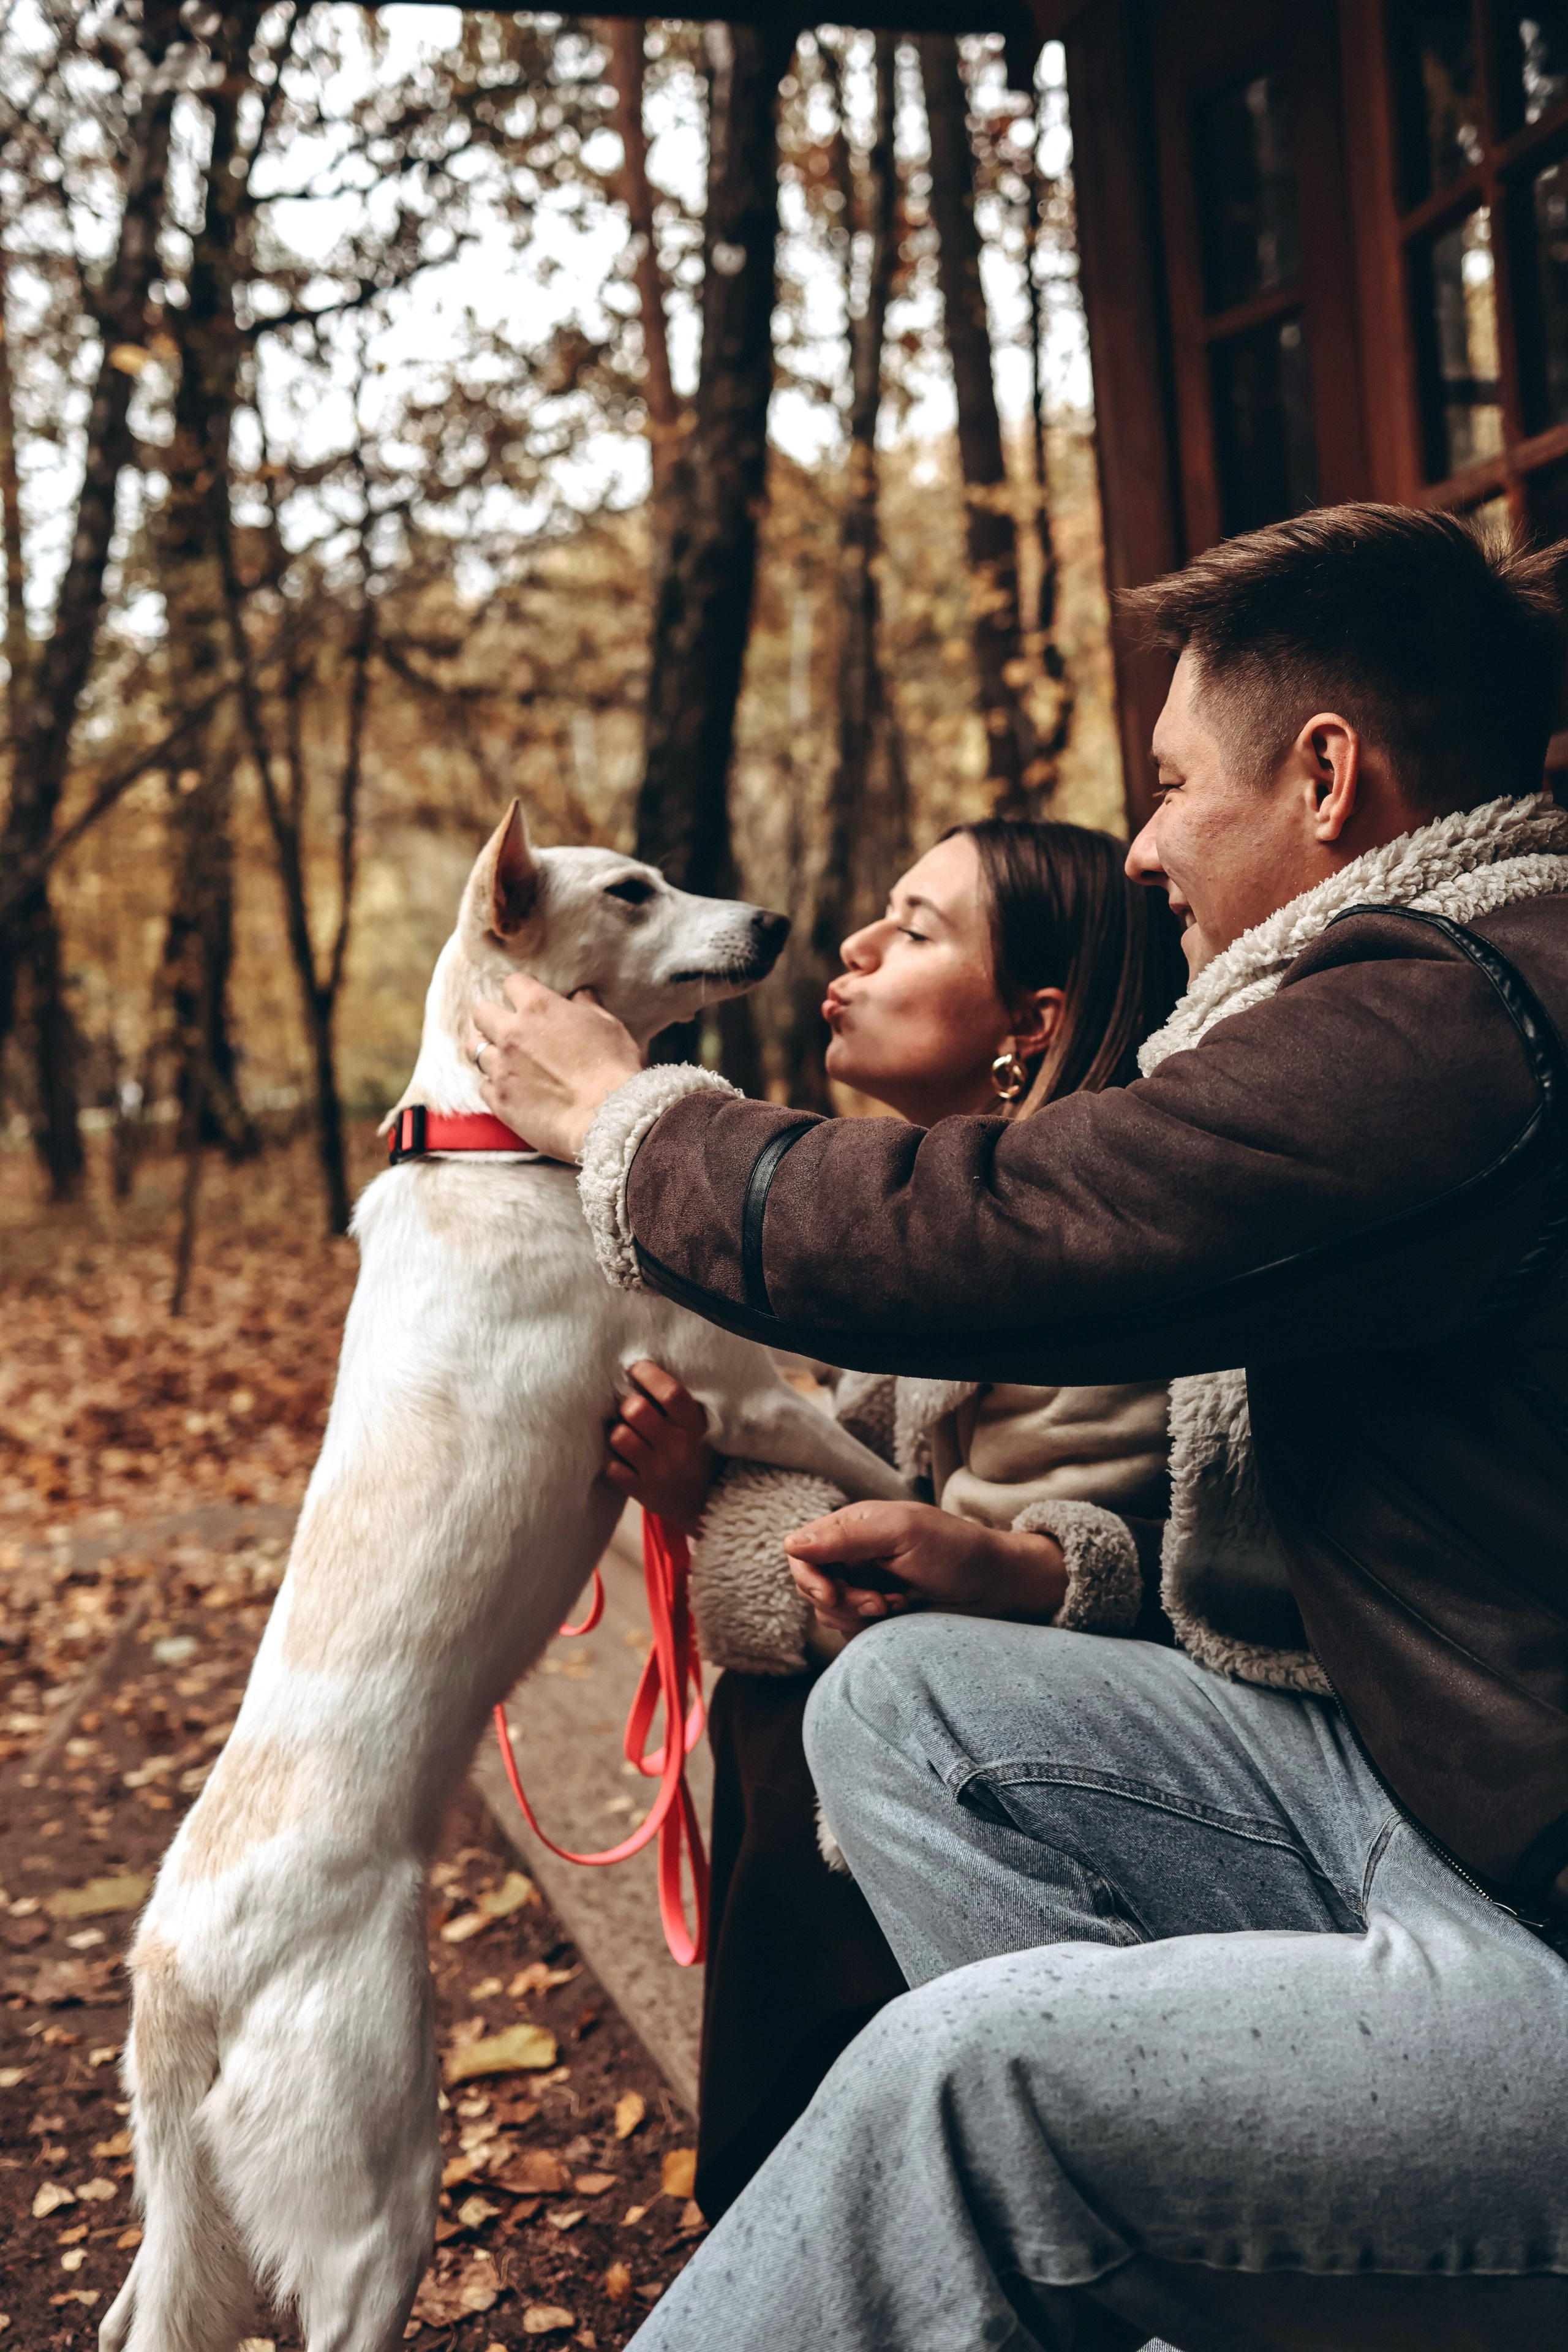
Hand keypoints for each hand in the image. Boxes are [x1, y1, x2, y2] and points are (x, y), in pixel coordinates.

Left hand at [469, 976, 640, 1161]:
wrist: (608, 1119)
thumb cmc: (615, 1070)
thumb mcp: (609, 1027)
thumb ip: (588, 1007)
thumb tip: (579, 995)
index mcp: (539, 1008)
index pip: (513, 983)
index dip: (521, 990)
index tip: (528, 1000)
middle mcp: (512, 1034)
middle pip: (481, 1013)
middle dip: (492, 1017)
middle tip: (508, 1029)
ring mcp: (501, 1069)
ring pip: (474, 1050)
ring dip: (489, 1051)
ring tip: (505, 1060)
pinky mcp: (500, 1101)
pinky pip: (483, 1086)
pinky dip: (495, 1086)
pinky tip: (513, 1089)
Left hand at [606, 1361, 715, 1534]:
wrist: (704, 1504)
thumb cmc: (693, 1453)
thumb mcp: (697, 1428)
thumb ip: (674, 1406)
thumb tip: (636, 1373)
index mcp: (695, 1427)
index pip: (670, 1393)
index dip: (648, 1375)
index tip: (637, 1368)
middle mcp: (678, 1449)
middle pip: (636, 1411)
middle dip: (627, 1403)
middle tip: (630, 1407)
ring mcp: (659, 1473)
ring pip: (619, 1436)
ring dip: (618, 1431)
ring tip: (627, 1434)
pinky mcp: (642, 1492)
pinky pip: (612, 1467)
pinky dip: (613, 1459)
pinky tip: (624, 1458)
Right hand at [783, 1500, 1065, 1639]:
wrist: (997, 1588)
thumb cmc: (957, 1550)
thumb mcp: (903, 1533)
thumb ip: (847, 1536)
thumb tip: (791, 1544)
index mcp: (853, 1527)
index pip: (802, 1553)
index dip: (810, 1577)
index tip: (832, 1593)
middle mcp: (852, 1556)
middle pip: (811, 1587)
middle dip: (842, 1601)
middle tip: (882, 1604)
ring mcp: (863, 1587)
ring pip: (828, 1613)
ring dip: (859, 1616)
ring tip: (898, 1607)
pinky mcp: (876, 1616)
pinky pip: (849, 1631)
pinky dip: (869, 1630)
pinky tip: (900, 1618)